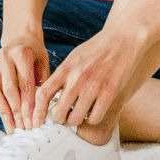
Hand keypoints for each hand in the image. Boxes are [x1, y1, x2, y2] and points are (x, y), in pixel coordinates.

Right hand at [0, 33, 50, 130]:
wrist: (20, 37)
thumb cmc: (35, 53)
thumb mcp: (44, 63)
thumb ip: (43, 83)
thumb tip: (44, 111)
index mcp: (22, 54)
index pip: (26, 85)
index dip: (29, 106)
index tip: (34, 122)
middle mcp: (5, 58)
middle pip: (11, 91)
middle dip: (18, 113)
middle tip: (26, 129)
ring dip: (7, 114)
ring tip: (15, 130)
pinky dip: (0, 108)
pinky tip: (8, 121)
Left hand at [38, 14, 156, 135]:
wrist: (122, 39)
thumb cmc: (97, 49)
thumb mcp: (73, 58)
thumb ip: (63, 76)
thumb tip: (50, 97)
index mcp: (65, 68)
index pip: (43, 94)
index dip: (37, 111)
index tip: (37, 121)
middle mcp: (77, 78)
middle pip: (58, 112)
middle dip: (59, 119)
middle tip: (64, 117)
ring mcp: (93, 86)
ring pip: (76, 118)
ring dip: (76, 121)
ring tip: (80, 114)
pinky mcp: (110, 92)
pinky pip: (95, 118)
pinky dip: (92, 119)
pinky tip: (94, 112)